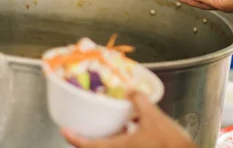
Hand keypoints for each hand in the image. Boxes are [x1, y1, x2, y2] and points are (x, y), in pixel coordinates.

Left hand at [62, 92, 195, 147]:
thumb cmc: (168, 142)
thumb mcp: (153, 116)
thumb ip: (139, 101)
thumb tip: (131, 90)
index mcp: (118, 147)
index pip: (88, 145)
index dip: (74, 138)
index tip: (64, 130)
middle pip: (98, 147)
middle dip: (90, 137)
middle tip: (84, 123)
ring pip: (111, 147)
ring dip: (107, 137)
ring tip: (108, 121)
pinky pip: (124, 146)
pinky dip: (122, 138)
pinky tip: (131, 127)